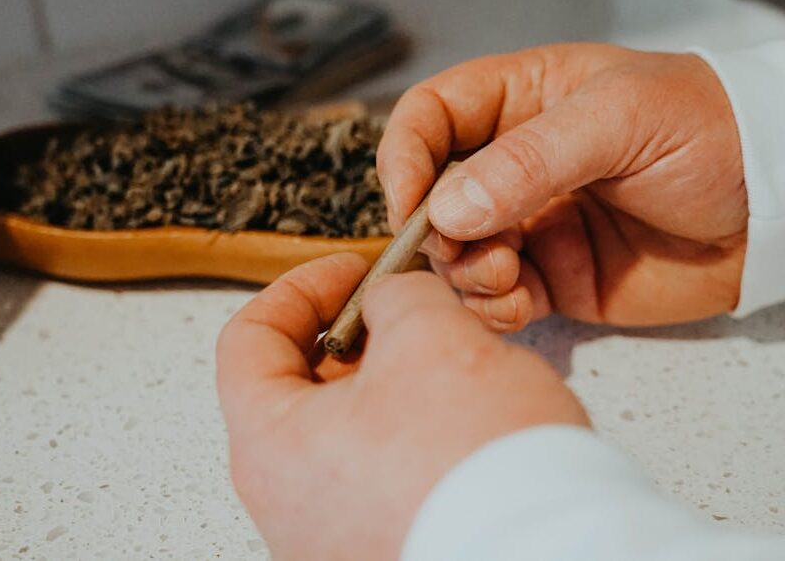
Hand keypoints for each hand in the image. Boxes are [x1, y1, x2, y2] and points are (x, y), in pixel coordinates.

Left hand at [217, 253, 586, 560]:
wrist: (553, 549)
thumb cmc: (476, 468)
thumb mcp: (431, 336)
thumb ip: (398, 296)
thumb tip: (396, 298)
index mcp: (272, 446)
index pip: (249, 339)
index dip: (302, 288)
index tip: (351, 271)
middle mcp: (290, 501)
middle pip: (299, 386)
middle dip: (358, 334)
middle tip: (404, 308)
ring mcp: (334, 531)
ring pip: (349, 428)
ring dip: (392, 380)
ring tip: (447, 360)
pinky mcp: (384, 543)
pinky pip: (384, 469)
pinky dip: (413, 428)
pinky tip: (462, 416)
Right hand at [377, 43, 746, 331]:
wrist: (775, 208)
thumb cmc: (711, 132)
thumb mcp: (620, 119)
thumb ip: (529, 160)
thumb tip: (446, 212)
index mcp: (521, 102)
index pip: (430, 118)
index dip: (404, 157)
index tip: (408, 204)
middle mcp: (513, 165)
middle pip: (431, 197)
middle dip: (435, 230)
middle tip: (469, 248)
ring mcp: (530, 224)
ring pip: (456, 255)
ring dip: (464, 273)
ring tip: (506, 273)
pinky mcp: (551, 277)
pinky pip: (496, 299)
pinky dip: (494, 308)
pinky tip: (520, 302)